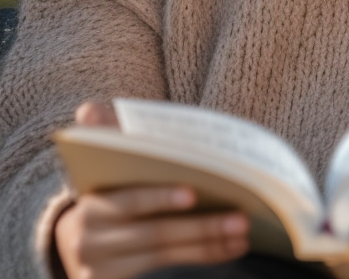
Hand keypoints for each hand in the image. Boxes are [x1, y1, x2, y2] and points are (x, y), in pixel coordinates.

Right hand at [53, 102, 249, 278]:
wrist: (81, 240)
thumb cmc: (112, 188)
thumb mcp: (107, 162)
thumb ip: (107, 134)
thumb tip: (87, 110)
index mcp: (90, 202)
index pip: (130, 201)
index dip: (160, 198)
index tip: (193, 193)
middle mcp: (89, 239)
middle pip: (155, 234)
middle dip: (202, 226)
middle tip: (242, 218)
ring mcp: (100, 269)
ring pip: (165, 256)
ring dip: (209, 245)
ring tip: (243, 233)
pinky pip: (165, 274)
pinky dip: (202, 260)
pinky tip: (229, 250)